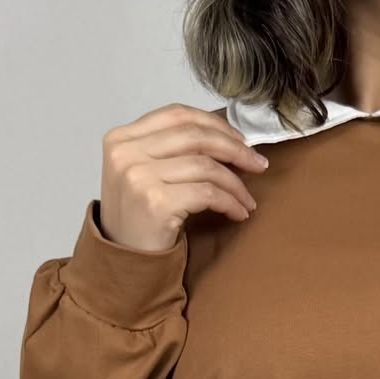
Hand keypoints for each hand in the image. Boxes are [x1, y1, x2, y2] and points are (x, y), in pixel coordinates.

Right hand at [98, 102, 269, 252]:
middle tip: (258, 164)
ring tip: (247, 200)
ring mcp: (138, 177)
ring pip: (206, 166)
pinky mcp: (156, 203)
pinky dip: (231, 202)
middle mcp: (126, 153)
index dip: (215, 124)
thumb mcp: (144, 174)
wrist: (125, 263)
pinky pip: (208, 193)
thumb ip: (171, 151)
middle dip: (235, 149)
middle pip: (195, 136)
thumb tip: (227, 140)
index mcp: (122, 138)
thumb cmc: (140, 221)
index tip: (241, 140)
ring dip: (236, 184)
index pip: (177, 115)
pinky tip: (238, 213)